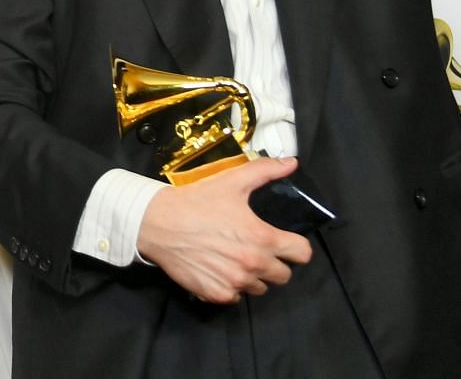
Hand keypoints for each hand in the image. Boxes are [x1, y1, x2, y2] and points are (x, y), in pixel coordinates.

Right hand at [135, 156, 313, 304]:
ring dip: (253, 276)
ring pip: (259, 288)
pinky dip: (231, 286)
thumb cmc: (197, 201)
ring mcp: (235, 283)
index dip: (296, 247)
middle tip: (257, 248)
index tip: (285, 242)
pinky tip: (219, 269)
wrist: (159, 223)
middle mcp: (253, 265)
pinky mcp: (216, 294)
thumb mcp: (232, 181)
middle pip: (283, 276)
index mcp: (262, 239)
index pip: (302, 254)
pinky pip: (236, 297)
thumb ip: (265, 171)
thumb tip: (291, 162)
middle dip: (275, 263)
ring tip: (236, 258)